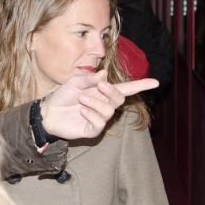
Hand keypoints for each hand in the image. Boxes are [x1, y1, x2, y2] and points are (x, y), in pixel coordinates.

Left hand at [41, 70, 157, 139]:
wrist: (49, 111)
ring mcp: (100, 118)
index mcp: (104, 92)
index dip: (141, 85)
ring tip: (81, 99)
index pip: (127, 89)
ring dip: (95, 102)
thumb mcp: (75, 82)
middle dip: (111, 91)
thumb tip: (104, 75)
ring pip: (109, 110)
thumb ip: (90, 78)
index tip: (156, 82)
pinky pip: (100, 122)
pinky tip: (82, 111)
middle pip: (120, 98)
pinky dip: (91, 113)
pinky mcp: (93, 129)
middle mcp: (105, 105)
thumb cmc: (63, 95)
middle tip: (98, 86)